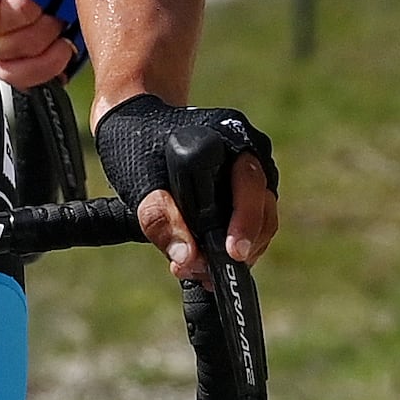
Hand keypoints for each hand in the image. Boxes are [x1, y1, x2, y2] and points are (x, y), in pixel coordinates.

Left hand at [91, 96, 281, 284]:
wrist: (135, 125)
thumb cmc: (135, 146)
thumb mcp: (139, 182)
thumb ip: (161, 219)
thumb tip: (188, 258)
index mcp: (231, 138)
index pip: (250, 189)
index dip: (243, 226)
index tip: (230, 255)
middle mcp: (249, 152)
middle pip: (265, 208)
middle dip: (242, 247)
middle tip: (207, 274)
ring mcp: (250, 170)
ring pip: (261, 220)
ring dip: (237, 252)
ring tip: (200, 273)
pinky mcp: (242, 188)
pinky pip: (248, 221)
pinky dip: (229, 244)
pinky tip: (203, 262)